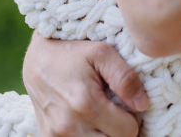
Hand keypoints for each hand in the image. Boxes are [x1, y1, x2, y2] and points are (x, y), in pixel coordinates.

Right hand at [23, 32, 147, 136]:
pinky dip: (87, 135)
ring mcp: (55, 136)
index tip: (126, 104)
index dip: (132, 118)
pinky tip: (86, 121)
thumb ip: (125, 78)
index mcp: (85, 103)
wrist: (38, 58)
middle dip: (118, 129)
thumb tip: (142, 105)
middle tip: (114, 109)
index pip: (127, 131)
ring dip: (103, 134)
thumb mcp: (102, 52)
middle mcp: (68, 126)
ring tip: (100, 114)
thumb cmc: (73, 52)